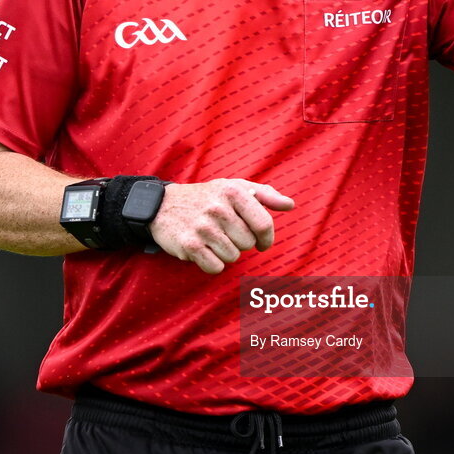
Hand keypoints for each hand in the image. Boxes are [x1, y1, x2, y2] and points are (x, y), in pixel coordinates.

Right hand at [150, 179, 294, 273]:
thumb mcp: (235, 187)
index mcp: (233, 191)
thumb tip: (290, 205)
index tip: (263, 243)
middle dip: (241, 243)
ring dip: (226, 253)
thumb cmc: (207, 197)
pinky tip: (204, 249)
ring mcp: (203, 227)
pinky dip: (212, 264)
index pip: (263, 224)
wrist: (162, 205)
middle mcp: (218, 208)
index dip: (267, 238)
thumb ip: (266, 195)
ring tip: (214, 239)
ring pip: (233, 257)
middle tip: (227, 234)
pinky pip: (216, 267)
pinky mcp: (189, 245)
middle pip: (248, 243)